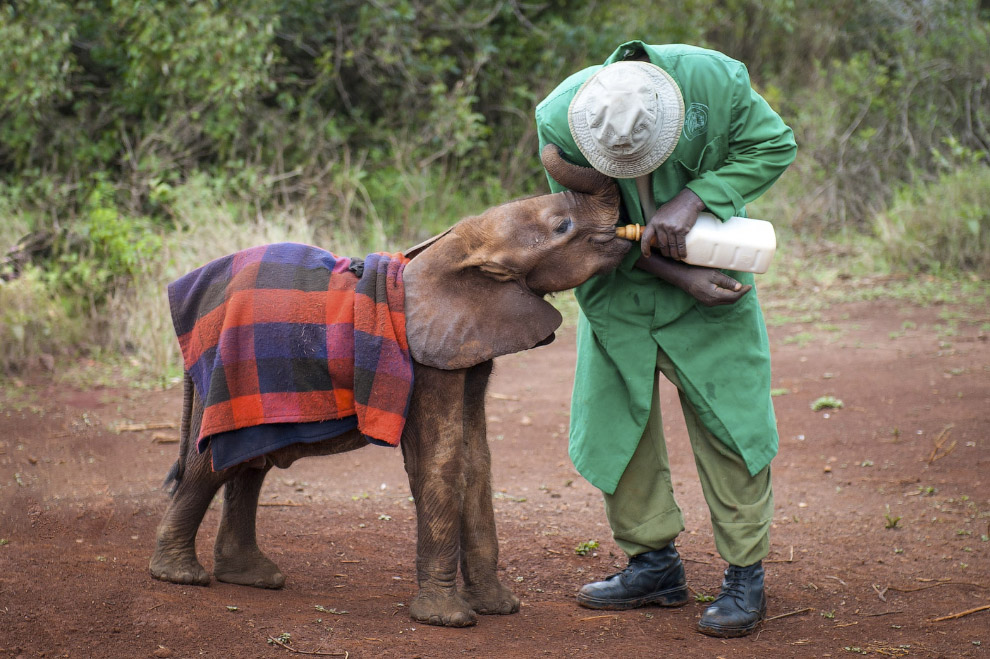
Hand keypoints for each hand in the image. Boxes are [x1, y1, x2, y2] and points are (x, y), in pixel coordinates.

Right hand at [635, 253, 751, 306]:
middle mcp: (711, 302)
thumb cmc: (696, 273)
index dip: (743, 292)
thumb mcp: (713, 274)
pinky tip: (729, 290)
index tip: (749, 286)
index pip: (733, 297)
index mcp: (714, 296)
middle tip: (746, 287)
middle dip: (739, 295)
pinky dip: (726, 296)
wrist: (681, 277)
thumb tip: (740, 287)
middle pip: (730, 301)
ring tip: (740, 288)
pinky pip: (719, 300)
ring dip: (733, 296)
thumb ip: (727, 282)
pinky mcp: (705, 301)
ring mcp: (708, 303)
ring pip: (725, 302)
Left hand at [641, 188, 705, 259]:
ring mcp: (671, 228)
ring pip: (671, 247)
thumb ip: (657, 225)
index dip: (645, 248)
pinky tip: (683, 255)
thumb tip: (655, 236)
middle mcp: (661, 226)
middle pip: (661, 245)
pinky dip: (682, 252)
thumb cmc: (674, 207)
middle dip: (666, 253)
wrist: (687, 201)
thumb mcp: (660, 214)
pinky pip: (680, 245)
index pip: (646, 238)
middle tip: (669, 255)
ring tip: (676, 257)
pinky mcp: (681, 230)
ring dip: (674, 255)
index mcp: (654, 222)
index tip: (647, 255)